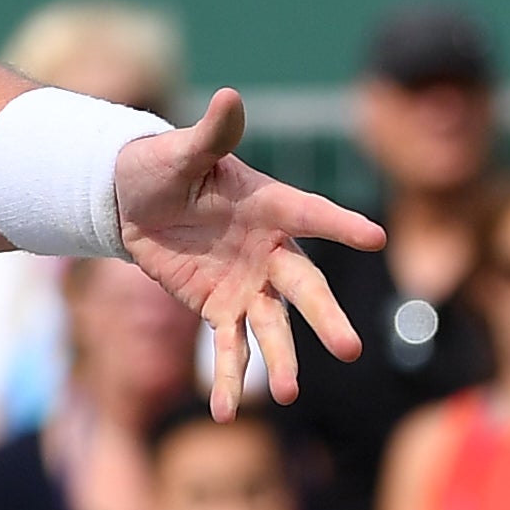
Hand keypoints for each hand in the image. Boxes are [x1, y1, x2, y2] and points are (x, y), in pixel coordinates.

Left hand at [113, 93, 366, 416]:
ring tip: (286, 396)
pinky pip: (228, 349)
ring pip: (272, 328)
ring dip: (281, 362)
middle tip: (349, 350)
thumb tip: (230, 97)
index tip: (376, 237)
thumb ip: (212, 134)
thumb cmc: (164, 167)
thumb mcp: (181, 151)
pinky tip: (225, 413)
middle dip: (325, 319)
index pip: (313, 215)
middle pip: (305, 289)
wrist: (134, 202)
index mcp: (271, 205)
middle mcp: (269, 250)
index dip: (342, 226)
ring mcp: (247, 285)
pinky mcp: (218, 310)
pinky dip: (226, 380)